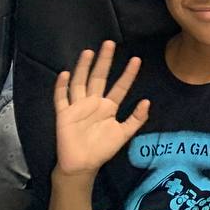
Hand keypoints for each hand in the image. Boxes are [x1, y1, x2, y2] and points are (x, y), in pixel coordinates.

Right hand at [53, 42, 148, 176]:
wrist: (82, 165)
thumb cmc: (103, 149)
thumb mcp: (124, 134)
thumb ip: (136, 119)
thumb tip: (147, 101)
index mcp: (109, 106)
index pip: (120, 86)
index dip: (128, 74)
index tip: (136, 59)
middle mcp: (94, 102)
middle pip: (99, 78)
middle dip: (104, 61)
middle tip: (110, 44)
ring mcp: (78, 107)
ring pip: (80, 82)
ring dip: (83, 68)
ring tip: (89, 52)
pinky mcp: (64, 115)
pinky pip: (61, 98)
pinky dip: (61, 87)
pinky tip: (64, 74)